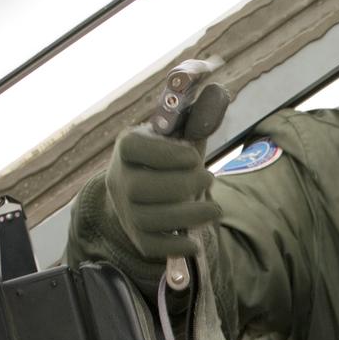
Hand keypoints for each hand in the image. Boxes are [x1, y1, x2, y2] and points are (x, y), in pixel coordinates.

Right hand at [106, 125, 220, 258]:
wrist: (148, 187)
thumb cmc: (170, 156)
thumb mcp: (182, 133)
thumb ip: (199, 115)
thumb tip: (219, 91)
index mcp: (128, 146)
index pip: (133, 147)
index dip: (165, 154)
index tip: (194, 156)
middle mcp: (119, 178)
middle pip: (142, 187)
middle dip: (182, 185)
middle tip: (209, 179)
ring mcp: (125, 209)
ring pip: (147, 218)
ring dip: (186, 215)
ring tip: (214, 209)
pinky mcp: (136, 234)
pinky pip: (149, 246)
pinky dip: (174, 247)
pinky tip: (195, 243)